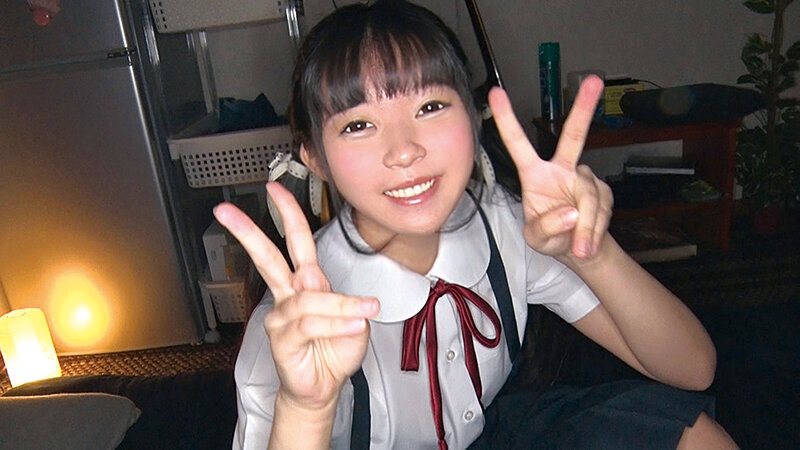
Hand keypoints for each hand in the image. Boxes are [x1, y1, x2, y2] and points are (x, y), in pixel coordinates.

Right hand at [213, 182, 379, 411]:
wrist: (324, 386)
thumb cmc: (335, 351)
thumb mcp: (354, 319)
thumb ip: (341, 299)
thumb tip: (317, 282)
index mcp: (306, 282)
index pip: (296, 242)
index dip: (287, 214)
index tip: (275, 189)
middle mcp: (289, 295)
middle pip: (267, 258)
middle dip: (248, 232)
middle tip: (224, 211)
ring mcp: (282, 316)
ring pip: (309, 299)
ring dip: (341, 306)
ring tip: (364, 313)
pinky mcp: (281, 338)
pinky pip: (310, 323)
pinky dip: (336, 323)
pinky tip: (355, 324)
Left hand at [488, 76, 612, 260]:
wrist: (581, 251)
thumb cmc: (552, 238)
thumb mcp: (537, 240)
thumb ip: (547, 228)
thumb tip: (571, 213)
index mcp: (535, 175)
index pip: (518, 144)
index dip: (506, 119)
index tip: (495, 94)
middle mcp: (561, 170)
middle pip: (574, 135)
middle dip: (584, 107)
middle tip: (593, 80)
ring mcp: (584, 178)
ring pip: (589, 196)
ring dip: (588, 225)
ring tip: (580, 245)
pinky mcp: (603, 190)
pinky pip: (602, 208)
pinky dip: (596, 228)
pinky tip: (589, 237)